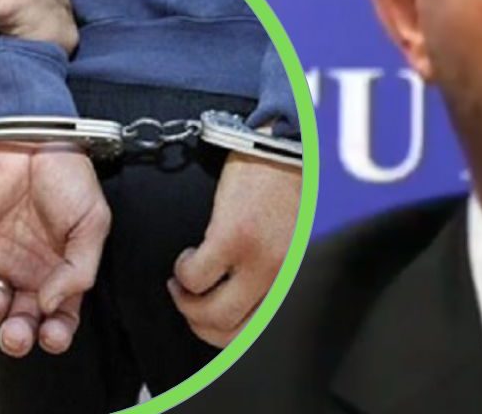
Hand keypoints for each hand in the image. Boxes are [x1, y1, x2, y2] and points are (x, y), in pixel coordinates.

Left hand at [0, 141, 108, 355]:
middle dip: (19, 336)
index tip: (53, 333)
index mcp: (68, 271)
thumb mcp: (93, 223)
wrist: (33, 143)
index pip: (63, 317)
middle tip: (18, 332)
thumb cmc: (70, 179)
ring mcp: (6, 262)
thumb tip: (51, 304)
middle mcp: (36, 273)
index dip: (57, 334)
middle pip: (25, 321)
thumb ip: (80, 268)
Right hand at [170, 152, 299, 346]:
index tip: (212, 323)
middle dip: (202, 325)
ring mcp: (261, 260)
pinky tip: (187, 256)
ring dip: (187, 304)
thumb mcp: (295, 244)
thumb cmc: (291, 190)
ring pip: (212, 314)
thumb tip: (245, 305)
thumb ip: (276, 276)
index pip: (264, 335)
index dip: (229, 336)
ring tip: (183, 283)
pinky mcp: (235, 238)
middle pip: (234, 334)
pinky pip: (195, 278)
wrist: (288, 145)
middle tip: (190, 304)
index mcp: (299, 281)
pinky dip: (182, 274)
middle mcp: (286, 277)